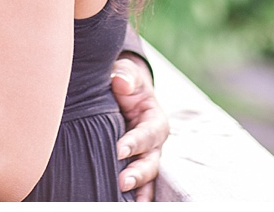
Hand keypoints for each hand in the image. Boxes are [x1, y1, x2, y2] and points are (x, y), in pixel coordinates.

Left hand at [111, 53, 167, 200]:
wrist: (122, 93)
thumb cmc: (125, 82)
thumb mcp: (126, 73)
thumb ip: (126, 76)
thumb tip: (120, 81)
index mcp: (155, 120)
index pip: (147, 133)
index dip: (134, 142)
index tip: (119, 150)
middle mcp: (154, 143)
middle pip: (150, 162)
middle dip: (138, 173)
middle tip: (123, 181)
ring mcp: (145, 158)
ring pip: (146, 178)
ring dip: (138, 190)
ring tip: (128, 201)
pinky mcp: (133, 167)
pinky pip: (137, 185)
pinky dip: (133, 196)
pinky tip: (122, 204)